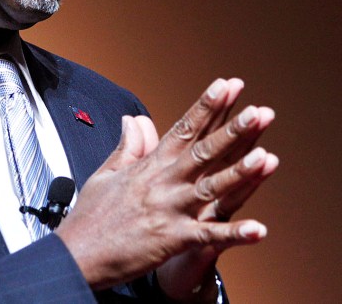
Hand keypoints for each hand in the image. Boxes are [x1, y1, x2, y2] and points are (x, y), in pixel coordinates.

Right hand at [55, 78, 277, 294]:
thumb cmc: (90, 217)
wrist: (75, 257)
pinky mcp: (173, 240)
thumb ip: (129, 146)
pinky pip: (209, 236)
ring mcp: (170, 211)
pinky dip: (235, 234)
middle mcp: (164, 183)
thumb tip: (135, 120)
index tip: (227, 85)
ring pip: (211, 188)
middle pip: (204, 151)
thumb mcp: (106, 174)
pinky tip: (259, 229)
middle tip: (259, 111)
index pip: (184, 128)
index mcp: (151, 166)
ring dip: (239, 173)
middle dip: (233, 130)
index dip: (207, 106)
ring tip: (267, 157)